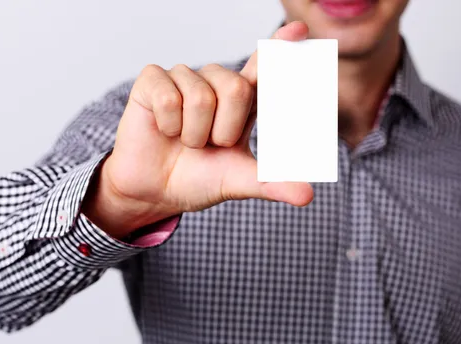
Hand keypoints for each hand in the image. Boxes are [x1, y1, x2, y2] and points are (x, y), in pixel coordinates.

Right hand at [84, 22, 313, 237]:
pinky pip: (168, 99)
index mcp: (242, 101)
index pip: (264, 67)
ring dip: (193, 134)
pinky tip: (164, 130)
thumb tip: (307, 196)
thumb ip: (272, 184)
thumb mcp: (238, 182)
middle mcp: (215, 82)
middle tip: (209, 145)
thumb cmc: (198, 179)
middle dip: (224, 130)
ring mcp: (183, 78)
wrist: (155, 192)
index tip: (300, 30)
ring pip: (201, 97)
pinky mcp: (152, 80)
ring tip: (184, 140)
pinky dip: (168, 126)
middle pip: (237, 88)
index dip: (281, 46)